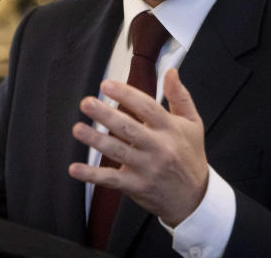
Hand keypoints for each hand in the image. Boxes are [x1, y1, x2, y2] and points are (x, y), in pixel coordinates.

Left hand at [68, 68, 208, 226]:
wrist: (195, 198)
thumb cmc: (190, 156)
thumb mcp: (193, 124)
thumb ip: (180, 96)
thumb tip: (171, 71)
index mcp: (170, 129)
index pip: (147, 107)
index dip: (126, 94)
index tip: (106, 84)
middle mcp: (158, 147)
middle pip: (129, 128)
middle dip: (106, 115)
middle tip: (86, 103)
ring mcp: (147, 168)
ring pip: (117, 152)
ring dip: (95, 140)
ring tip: (77, 129)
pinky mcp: (137, 186)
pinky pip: (111, 180)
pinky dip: (92, 176)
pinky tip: (74, 169)